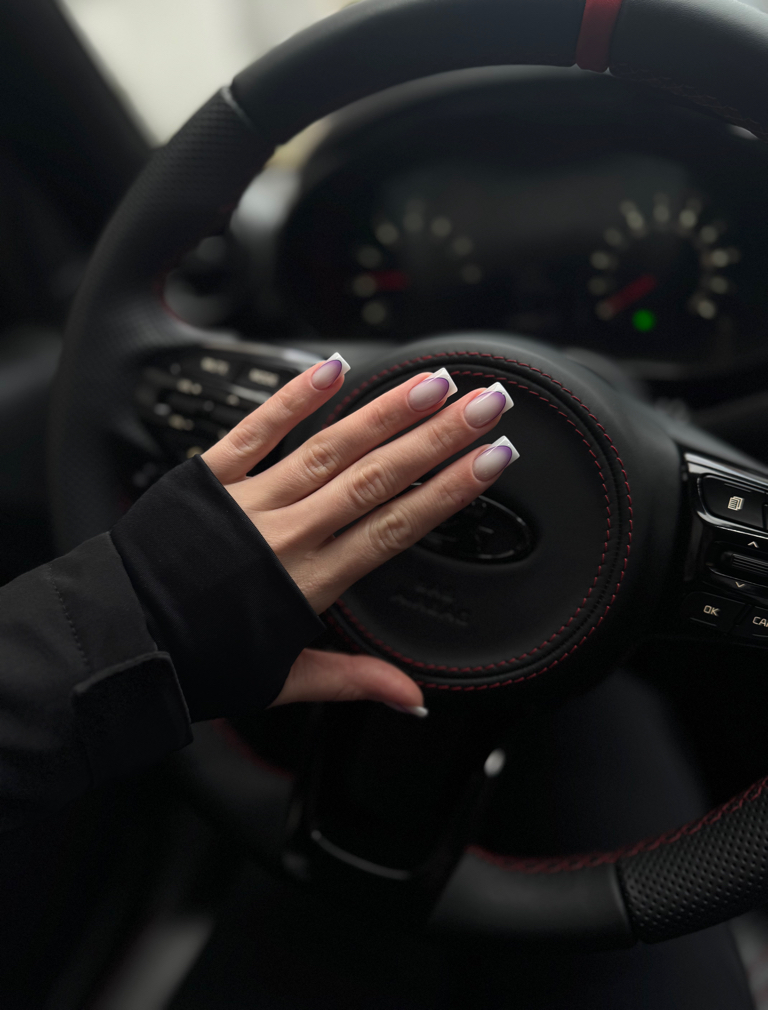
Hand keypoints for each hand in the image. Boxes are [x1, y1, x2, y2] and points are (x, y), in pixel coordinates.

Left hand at [203, 354, 518, 713]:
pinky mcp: (209, 479)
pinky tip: (332, 368)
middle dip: (437, 438)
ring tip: (432, 383)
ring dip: (384, 413)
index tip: (493, 459)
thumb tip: (412, 698)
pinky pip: (256, 430)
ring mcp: (249, 502)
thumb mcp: (283, 681)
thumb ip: (354, 679)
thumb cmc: (198, 661)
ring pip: (329, 449)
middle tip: (485, 402)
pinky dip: (294, 397)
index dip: (451, 491)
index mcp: (310, 583)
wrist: (120, 642)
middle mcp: (288, 534)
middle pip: (376, 477)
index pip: (398, 526)